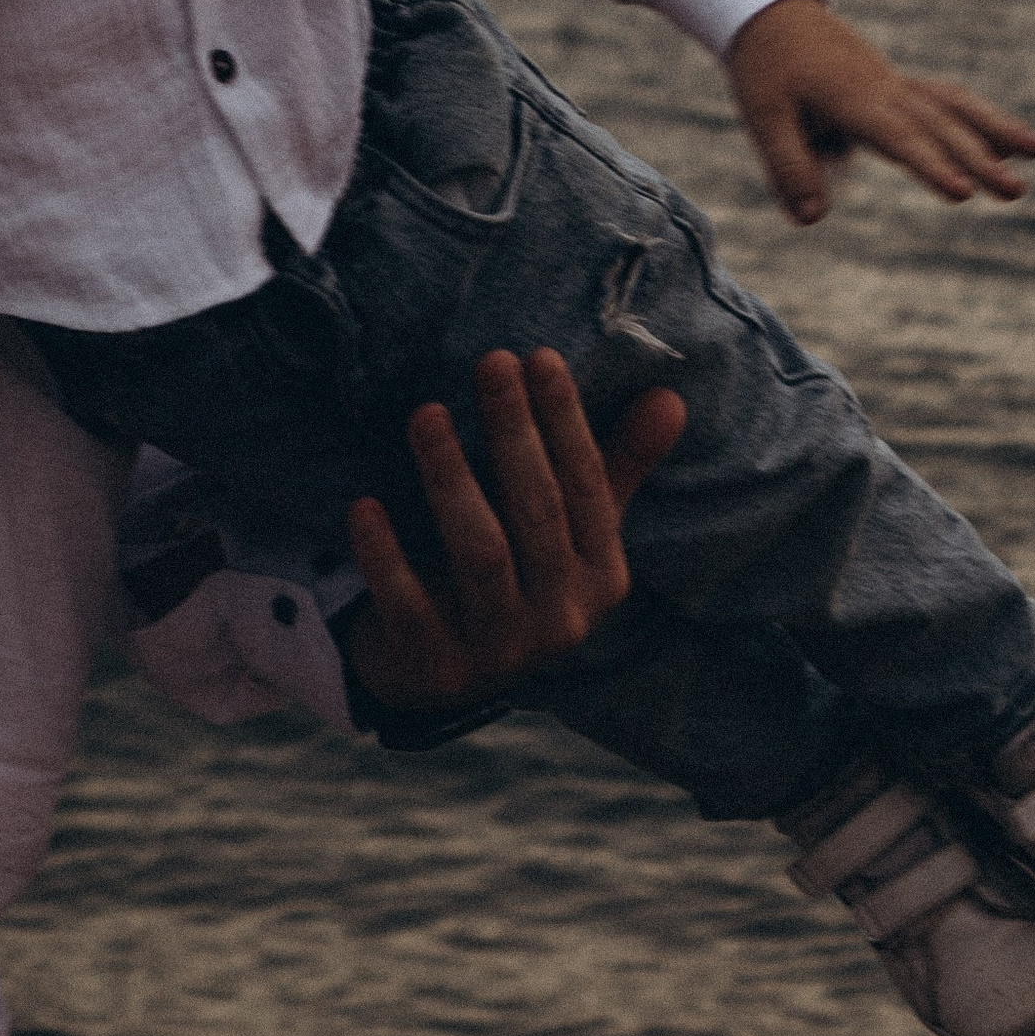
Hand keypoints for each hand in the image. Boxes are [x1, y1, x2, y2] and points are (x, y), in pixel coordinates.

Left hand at [343, 345, 685, 713]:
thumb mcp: (572, 531)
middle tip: (491, 362)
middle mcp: (559, 617)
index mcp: (601, 578)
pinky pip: (409, 606)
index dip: (566, 422)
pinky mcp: (436, 668)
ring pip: (480, 554)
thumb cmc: (518, 578)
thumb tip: (671, 399)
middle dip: (514, 433)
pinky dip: (385, 557)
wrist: (444, 678)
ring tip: (426, 414)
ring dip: (451, 479)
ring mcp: (498, 648)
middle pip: (538, 513)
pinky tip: (363, 506)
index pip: (588, 489)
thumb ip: (617, 466)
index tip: (540, 357)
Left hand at [725, 0, 1034, 225]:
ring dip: (996, 129)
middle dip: (981, 158)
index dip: (930, 166)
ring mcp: (895, 84)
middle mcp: (884, 89)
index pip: (899, 138)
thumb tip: (811, 220)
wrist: (770, 12)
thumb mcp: (764, 118)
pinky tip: (1007, 141)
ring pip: (954, 104)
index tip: (963, 193)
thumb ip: (787, 167)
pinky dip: (979, 117)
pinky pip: (947, 99)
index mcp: (852, 99)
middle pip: (940, 124)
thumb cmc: (765, 69)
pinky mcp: (897, 85)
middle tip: (1018, 192)